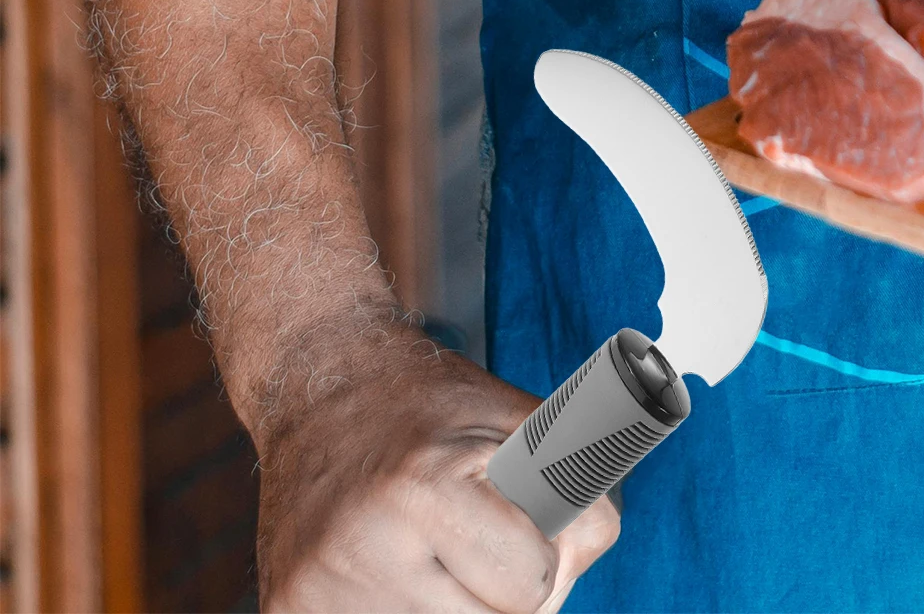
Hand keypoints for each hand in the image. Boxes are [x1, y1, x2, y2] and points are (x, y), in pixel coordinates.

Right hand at [256, 328, 620, 611]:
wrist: (316, 384)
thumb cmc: (425, 403)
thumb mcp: (513, 417)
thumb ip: (572, 484)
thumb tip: (585, 553)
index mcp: (425, 485)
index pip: (530, 586)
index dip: (539, 559)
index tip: (522, 531)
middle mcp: (364, 544)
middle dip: (497, 596)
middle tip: (479, 548)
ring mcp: (318, 590)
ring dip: (450, 610)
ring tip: (435, 558)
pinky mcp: (286, 610)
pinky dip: (403, 612)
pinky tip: (392, 575)